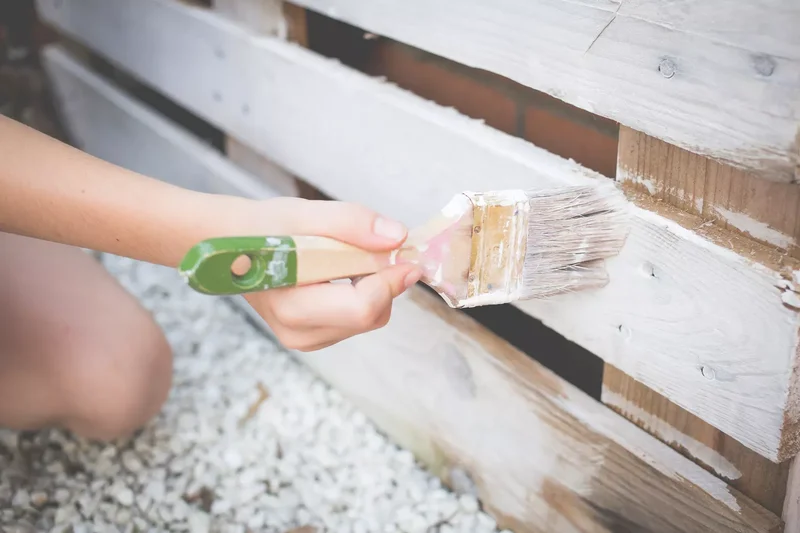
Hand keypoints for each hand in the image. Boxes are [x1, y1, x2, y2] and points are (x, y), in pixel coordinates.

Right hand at [235, 197, 421, 350]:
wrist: (230, 245)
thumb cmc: (263, 227)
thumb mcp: (305, 214)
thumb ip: (352, 223)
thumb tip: (398, 237)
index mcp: (293, 306)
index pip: (362, 307)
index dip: (391, 281)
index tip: (406, 256)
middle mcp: (298, 332)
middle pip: (371, 316)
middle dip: (383, 281)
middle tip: (372, 247)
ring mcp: (304, 339)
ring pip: (368, 319)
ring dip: (372, 286)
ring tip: (344, 257)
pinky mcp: (312, 337)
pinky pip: (357, 320)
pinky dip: (361, 294)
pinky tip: (340, 273)